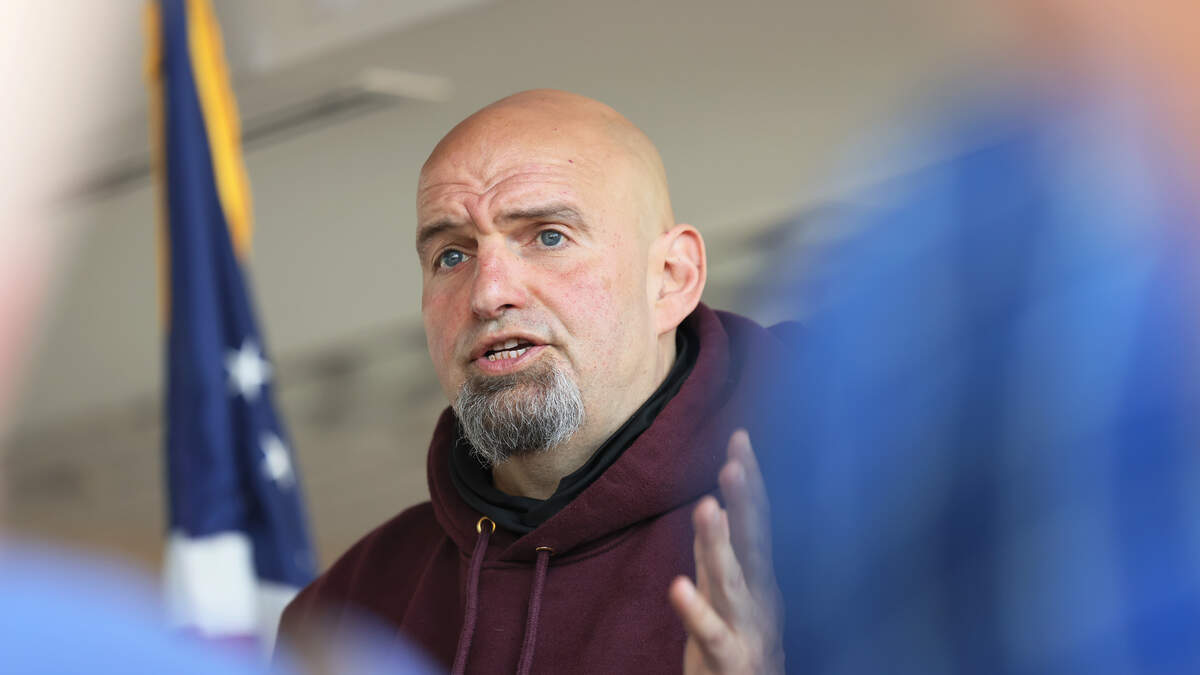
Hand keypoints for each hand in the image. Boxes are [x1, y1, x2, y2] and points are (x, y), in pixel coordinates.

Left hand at [669, 430, 783, 673]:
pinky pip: (710, 632)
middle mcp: (760, 597)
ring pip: (732, 581)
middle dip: (746, 502)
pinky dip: (695, 609)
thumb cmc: (739, 645)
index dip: (750, 481)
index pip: (757, 521)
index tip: (740, 438)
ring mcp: (746, 628)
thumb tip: (718, 504)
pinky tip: (677, 586)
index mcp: (760, 578)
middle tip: (735, 461)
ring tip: (708, 507)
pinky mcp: (728, 658)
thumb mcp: (731, 593)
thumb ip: (721, 553)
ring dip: (720, 544)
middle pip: (754, 543)